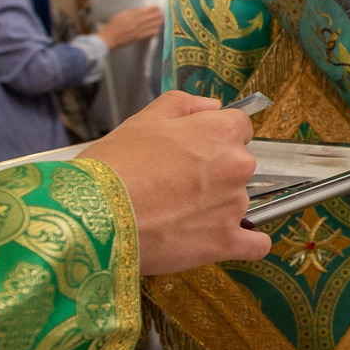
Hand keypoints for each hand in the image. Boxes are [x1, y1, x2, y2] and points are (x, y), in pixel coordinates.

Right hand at [76, 91, 268, 274]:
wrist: (94, 216)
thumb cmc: (114, 167)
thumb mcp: (143, 120)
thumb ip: (184, 105)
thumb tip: (212, 106)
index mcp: (220, 133)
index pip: (240, 127)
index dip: (215, 137)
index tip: (197, 150)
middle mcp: (237, 167)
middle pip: (239, 165)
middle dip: (215, 172)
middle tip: (177, 183)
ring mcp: (234, 206)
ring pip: (238, 202)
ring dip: (217, 207)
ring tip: (175, 214)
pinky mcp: (226, 242)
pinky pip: (255, 244)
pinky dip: (244, 242)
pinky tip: (222, 239)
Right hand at [98, 4, 164, 50]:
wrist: (109, 38)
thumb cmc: (112, 27)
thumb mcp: (121, 15)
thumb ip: (130, 12)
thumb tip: (139, 11)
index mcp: (130, 16)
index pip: (144, 11)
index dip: (152, 9)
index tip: (157, 7)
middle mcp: (135, 23)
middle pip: (149, 18)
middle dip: (157, 15)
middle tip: (163, 13)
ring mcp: (137, 30)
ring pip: (150, 25)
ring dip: (158, 22)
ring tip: (162, 20)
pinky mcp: (138, 38)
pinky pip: (148, 34)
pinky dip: (154, 31)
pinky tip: (158, 29)